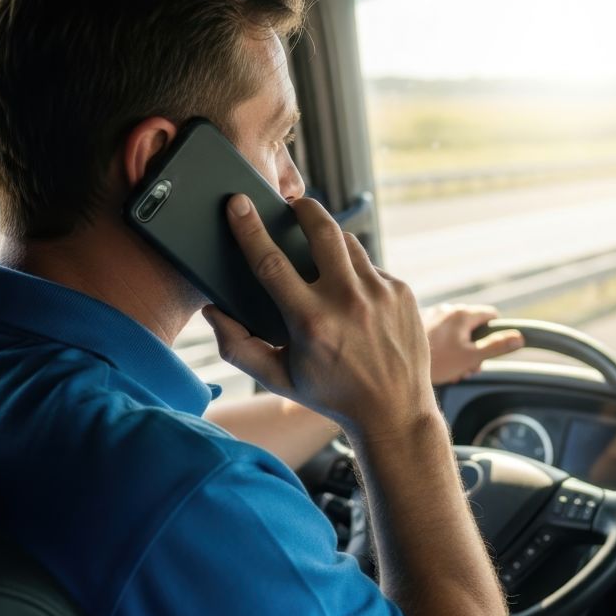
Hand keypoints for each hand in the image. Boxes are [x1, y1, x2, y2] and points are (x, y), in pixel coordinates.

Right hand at [203, 194, 434, 440]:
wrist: (394, 411)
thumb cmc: (331, 395)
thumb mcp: (278, 379)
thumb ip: (239, 347)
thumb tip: (214, 312)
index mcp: (310, 322)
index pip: (271, 262)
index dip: (249, 229)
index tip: (238, 204)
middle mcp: (347, 301)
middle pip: (322, 230)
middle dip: (304, 208)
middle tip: (293, 204)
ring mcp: (379, 293)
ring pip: (349, 244)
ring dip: (331, 241)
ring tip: (321, 253)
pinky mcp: (402, 292)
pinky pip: (372, 267)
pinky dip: (357, 274)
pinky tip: (352, 295)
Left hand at [422, 303, 523, 384]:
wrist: (399, 369)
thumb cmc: (437, 362)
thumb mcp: (472, 357)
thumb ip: (497, 346)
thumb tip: (519, 337)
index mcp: (463, 313)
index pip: (491, 315)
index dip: (494, 333)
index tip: (487, 350)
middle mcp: (447, 309)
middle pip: (473, 326)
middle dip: (474, 349)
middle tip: (466, 368)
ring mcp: (432, 315)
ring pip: (457, 332)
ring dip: (459, 350)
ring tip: (450, 369)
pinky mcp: (420, 325)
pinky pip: (441, 334)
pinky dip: (444, 347)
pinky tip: (437, 364)